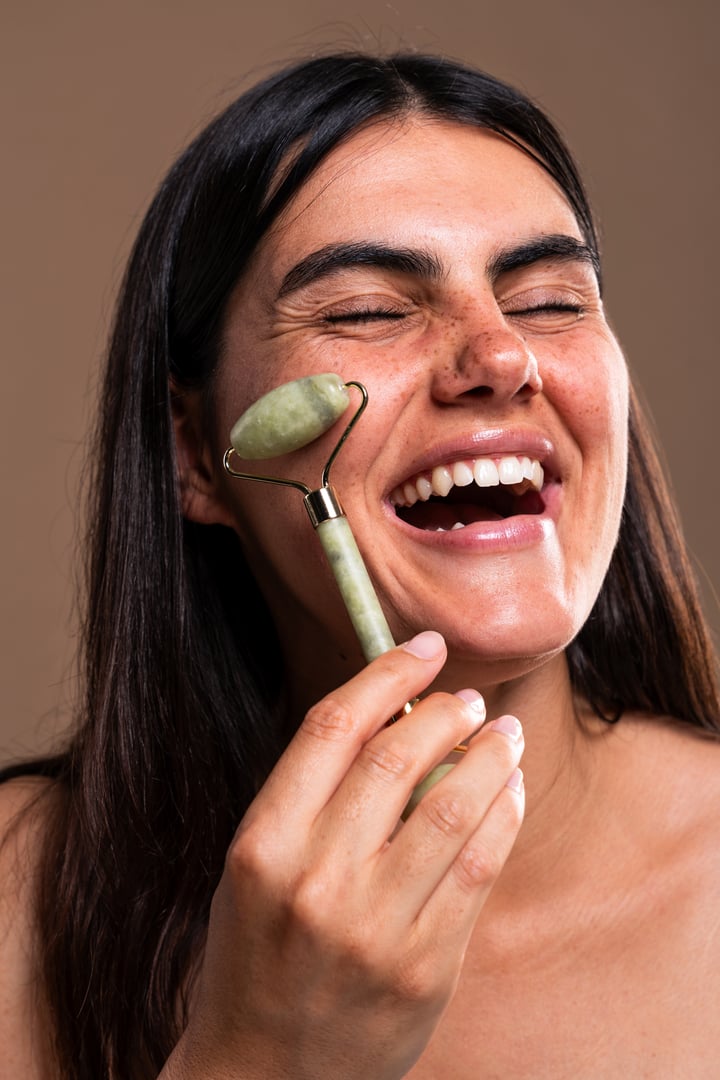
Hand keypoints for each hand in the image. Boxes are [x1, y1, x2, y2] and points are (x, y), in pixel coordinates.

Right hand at [166, 631, 523, 1079]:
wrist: (266, 1074)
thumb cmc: (258, 952)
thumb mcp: (258, 866)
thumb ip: (317, 796)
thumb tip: (403, 717)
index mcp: (262, 843)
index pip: (333, 727)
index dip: (386, 675)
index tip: (422, 649)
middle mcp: (316, 879)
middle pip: (398, 758)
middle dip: (446, 713)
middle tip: (468, 700)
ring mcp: (374, 928)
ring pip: (452, 807)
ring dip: (489, 756)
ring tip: (503, 733)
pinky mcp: (425, 968)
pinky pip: (479, 869)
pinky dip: (502, 815)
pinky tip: (508, 791)